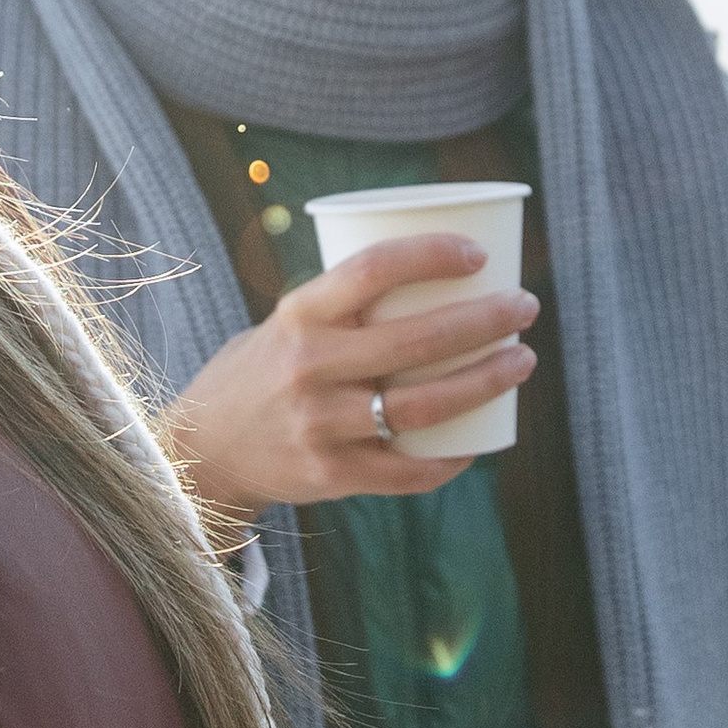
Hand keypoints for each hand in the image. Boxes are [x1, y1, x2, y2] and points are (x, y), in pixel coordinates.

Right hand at [167, 232, 537, 520]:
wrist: (203, 451)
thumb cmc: (263, 372)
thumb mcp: (287, 324)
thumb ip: (346, 307)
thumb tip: (438, 278)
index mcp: (299, 315)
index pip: (373, 269)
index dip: (432, 254)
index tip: (480, 254)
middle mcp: (308, 367)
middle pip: (417, 340)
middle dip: (487, 320)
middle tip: (524, 308)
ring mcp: (320, 424)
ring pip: (424, 405)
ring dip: (486, 382)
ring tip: (520, 362)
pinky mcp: (330, 474)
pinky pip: (407, 469)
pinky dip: (451, 456)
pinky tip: (480, 440)